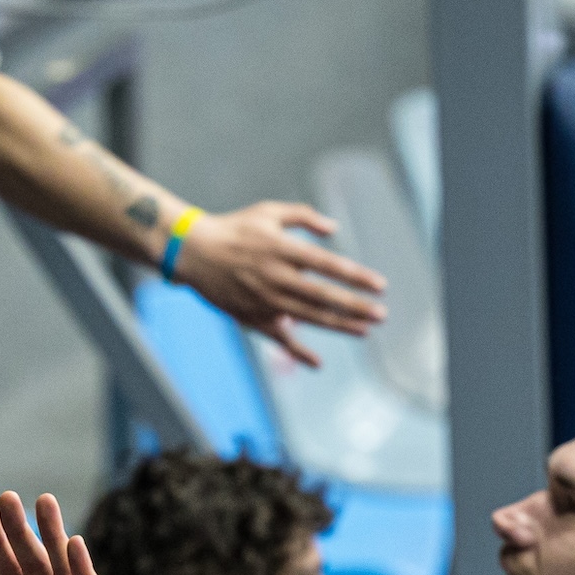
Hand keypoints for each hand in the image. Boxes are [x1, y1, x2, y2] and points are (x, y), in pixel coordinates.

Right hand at [173, 202, 387, 365]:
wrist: (192, 252)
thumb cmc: (233, 229)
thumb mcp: (268, 212)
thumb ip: (304, 216)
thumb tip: (334, 229)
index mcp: (282, 250)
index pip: (328, 266)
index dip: (356, 277)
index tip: (380, 285)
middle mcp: (275, 277)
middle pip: (323, 296)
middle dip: (355, 307)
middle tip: (382, 314)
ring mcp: (263, 300)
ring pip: (307, 317)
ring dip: (339, 325)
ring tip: (365, 330)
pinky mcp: (251, 316)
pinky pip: (277, 337)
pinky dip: (296, 351)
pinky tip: (317, 362)